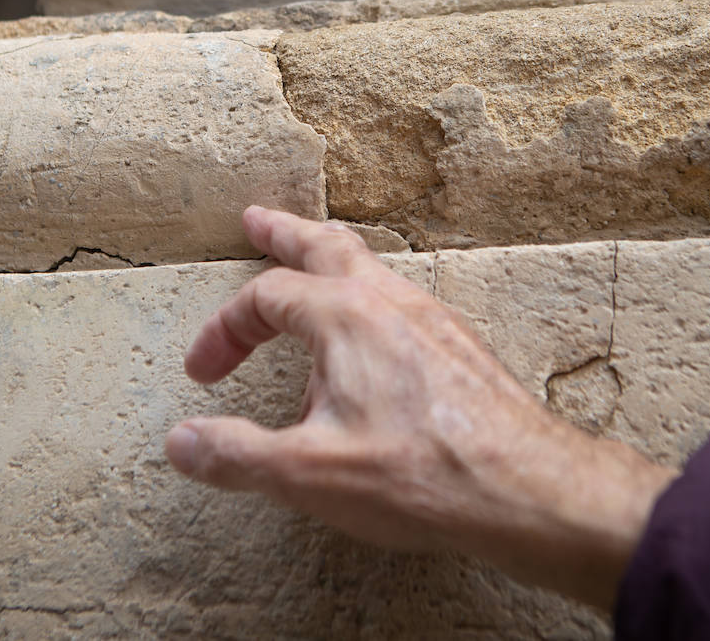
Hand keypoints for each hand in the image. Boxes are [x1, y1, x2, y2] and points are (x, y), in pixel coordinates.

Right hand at [165, 206, 676, 609]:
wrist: (527, 488)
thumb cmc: (422, 475)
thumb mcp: (309, 473)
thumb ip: (239, 455)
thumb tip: (182, 442)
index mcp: (346, 316)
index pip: (265, 298)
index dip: (225, 331)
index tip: (205, 374)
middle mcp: (390, 301)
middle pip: (326, 247)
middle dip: (285, 233)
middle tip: (258, 221)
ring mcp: (431, 320)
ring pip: (371, 270)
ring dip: (330, 264)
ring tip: (311, 271)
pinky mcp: (458, 348)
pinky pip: (400, 302)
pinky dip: (367, 300)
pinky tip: (369, 339)